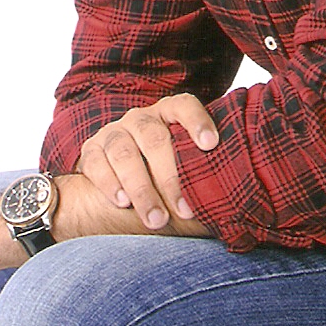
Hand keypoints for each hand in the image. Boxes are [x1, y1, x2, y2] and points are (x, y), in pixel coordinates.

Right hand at [77, 93, 217, 230]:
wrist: (114, 171)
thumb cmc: (162, 170)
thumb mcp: (180, 162)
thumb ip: (200, 172)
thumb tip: (234, 203)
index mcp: (168, 113)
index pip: (184, 106)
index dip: (198, 122)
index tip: (211, 145)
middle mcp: (140, 118)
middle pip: (154, 138)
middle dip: (170, 177)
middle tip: (185, 210)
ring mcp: (113, 132)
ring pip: (124, 153)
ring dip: (141, 189)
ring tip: (155, 219)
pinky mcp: (90, 150)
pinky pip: (96, 164)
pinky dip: (110, 184)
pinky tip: (122, 203)